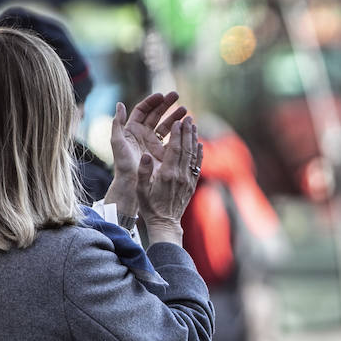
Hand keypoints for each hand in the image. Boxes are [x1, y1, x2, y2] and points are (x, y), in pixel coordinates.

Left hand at [110, 91, 187, 179]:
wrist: (132, 183)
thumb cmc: (123, 163)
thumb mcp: (117, 141)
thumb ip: (117, 123)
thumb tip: (120, 104)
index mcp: (132, 129)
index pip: (142, 110)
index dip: (151, 102)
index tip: (161, 95)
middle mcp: (143, 134)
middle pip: (155, 114)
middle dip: (166, 104)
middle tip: (176, 95)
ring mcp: (153, 142)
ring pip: (165, 125)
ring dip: (175, 116)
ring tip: (185, 111)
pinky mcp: (162, 152)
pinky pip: (172, 138)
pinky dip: (179, 132)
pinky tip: (187, 126)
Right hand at [137, 116, 202, 242]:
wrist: (165, 223)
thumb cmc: (149, 206)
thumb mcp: (141, 190)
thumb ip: (143, 172)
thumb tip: (146, 155)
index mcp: (167, 174)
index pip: (174, 149)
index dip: (177, 134)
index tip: (178, 121)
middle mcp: (181, 175)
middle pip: (186, 149)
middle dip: (187, 132)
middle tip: (188, 117)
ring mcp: (188, 180)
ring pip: (193, 155)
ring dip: (194, 139)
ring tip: (194, 125)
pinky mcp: (192, 184)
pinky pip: (197, 165)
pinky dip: (199, 153)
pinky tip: (200, 144)